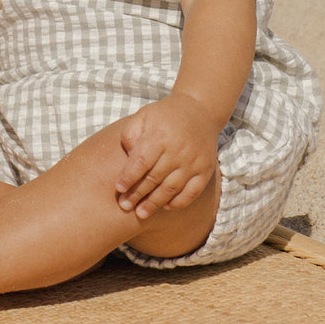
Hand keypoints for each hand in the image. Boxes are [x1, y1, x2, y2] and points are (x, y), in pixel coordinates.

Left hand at [115, 95, 217, 220]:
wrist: (200, 110)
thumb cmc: (164, 115)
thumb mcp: (143, 115)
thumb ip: (130, 135)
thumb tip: (127, 159)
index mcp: (160, 135)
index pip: (141, 161)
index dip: (129, 177)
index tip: (119, 189)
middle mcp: (179, 150)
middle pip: (154, 178)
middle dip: (137, 194)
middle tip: (124, 206)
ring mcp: (194, 162)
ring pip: (171, 188)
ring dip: (155, 203)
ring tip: (140, 213)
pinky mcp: (205, 170)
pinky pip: (192, 192)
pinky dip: (178, 202)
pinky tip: (165, 206)